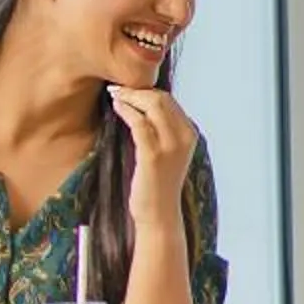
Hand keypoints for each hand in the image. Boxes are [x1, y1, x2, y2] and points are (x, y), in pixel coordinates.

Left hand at [108, 85, 198, 229]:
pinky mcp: (153, 155)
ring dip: (130, 96)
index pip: (170, 101)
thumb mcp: (167, 154)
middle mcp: (185, 137)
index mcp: (190, 134)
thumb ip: (161, 131)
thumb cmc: (157, 185)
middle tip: (117, 88)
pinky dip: (126, 110)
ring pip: (152, 105)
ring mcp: (171, 146)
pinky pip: (139, 122)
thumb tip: (141, 108)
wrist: (158, 215)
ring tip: (114, 94)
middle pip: (162, 98)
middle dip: (137, 89)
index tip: (128, 89)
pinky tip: (117, 107)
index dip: (147, 91)